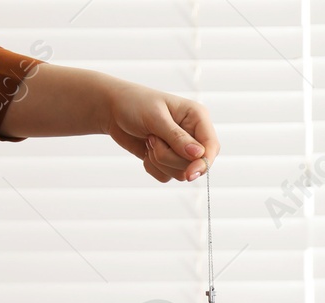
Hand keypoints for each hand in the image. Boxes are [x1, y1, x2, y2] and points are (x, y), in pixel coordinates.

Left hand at [101, 79, 218, 181]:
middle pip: (194, 164)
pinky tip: (145, 150)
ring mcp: (181, 149)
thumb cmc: (134, 104)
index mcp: (197, 118)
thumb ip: (177, 137)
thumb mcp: (156, 118)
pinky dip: (152, 167)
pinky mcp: (168, 160)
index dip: (203, 163)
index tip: (190, 175)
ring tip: (149, 141)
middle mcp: (193, 134)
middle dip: (169, 158)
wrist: (113, 109)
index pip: (211, 147)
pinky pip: (166, 177)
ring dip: (159, 161)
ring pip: (179, 173)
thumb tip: (199, 154)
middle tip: (152, 140)